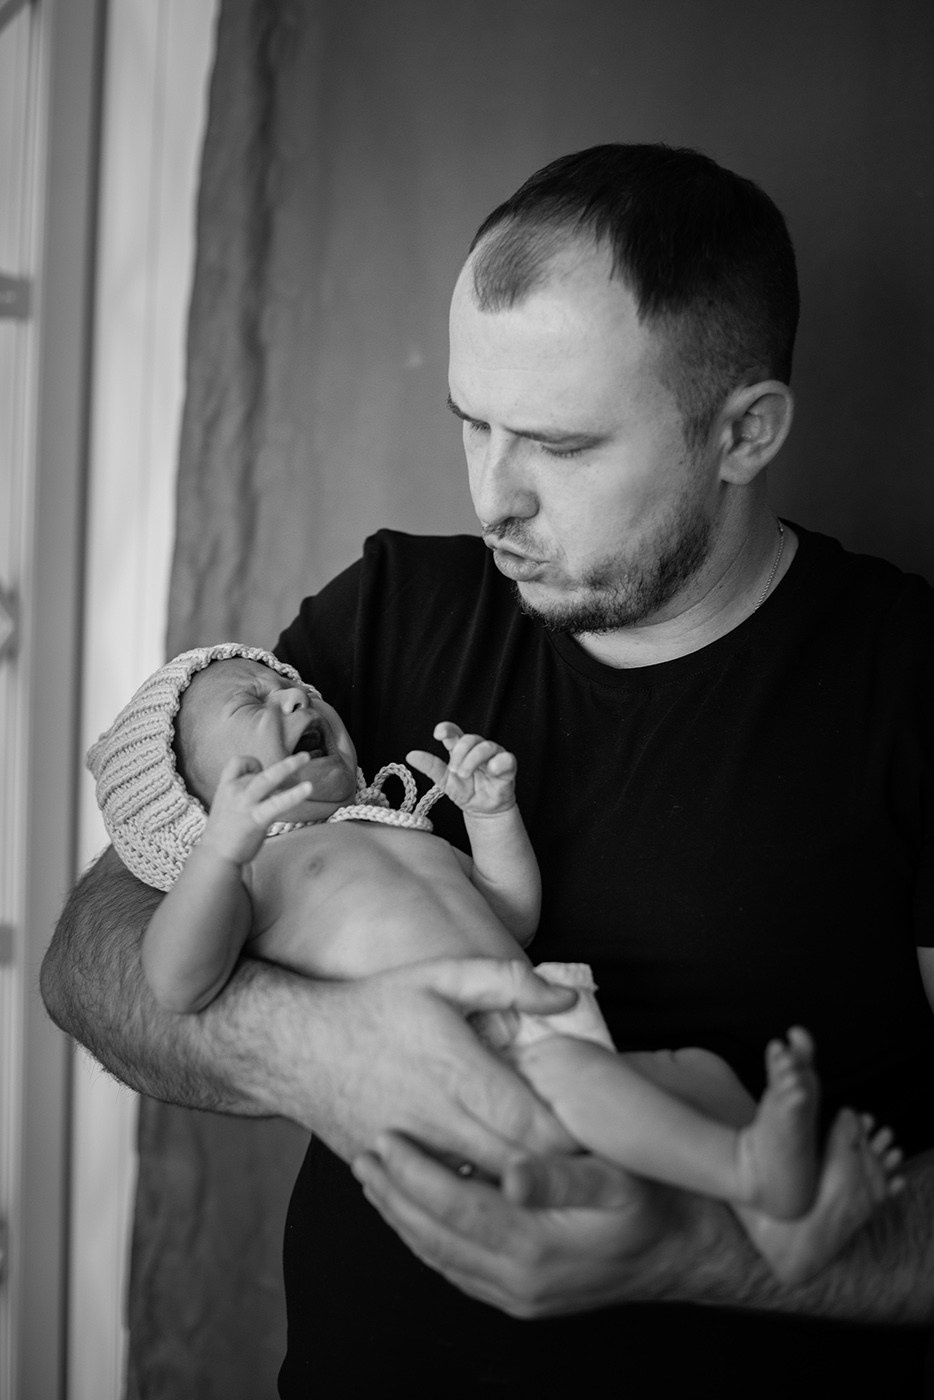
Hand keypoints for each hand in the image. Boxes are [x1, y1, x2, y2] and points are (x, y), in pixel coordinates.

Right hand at [200, 753, 313, 863]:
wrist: (215, 856)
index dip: (252, 763)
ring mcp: (245, 804)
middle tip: (304, 757)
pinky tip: (307, 788)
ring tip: (306, 758)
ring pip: (268, 778)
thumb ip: (246, 795)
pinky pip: (277, 802)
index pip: (237, 762)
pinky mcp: (256, 818)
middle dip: (285, 763)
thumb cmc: (225, 833)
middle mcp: (235, 791)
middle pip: (258, 769)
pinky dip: (294, 794)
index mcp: (226, 787)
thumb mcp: (229, 806)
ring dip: (288, 766)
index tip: (261, 772)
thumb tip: (270, 789)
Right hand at [271, 957, 579, 1170]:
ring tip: (553, 1179)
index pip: (536, 1127)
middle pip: (520, 1170)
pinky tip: (498, 1186)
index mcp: (458, 1072)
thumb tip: (569, 996)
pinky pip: (449, 1202)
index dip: (576, 1139)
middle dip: (559, 1172)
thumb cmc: (376, 1007)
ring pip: (486, 1195)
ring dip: (520, 1191)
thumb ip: (508, 982)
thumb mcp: (441, 977)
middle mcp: (437, 1122)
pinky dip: (477, 1198)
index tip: (600, 1132)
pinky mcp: (394, 1178)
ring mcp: (414, 1158)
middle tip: (593, 1164)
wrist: (294, 1047)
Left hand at [352, 1133, 686, 1317]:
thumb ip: (560, 1177)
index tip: (384, 1138)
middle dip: (393, 1195)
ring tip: (376, 1180)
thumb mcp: (616, 1179)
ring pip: (440, 1256)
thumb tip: (509, 1174)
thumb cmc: (652, 1200)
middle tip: (362, 1155)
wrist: (683, 1254)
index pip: (450, 1205)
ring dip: (403, 1218)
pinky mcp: (522, 1299)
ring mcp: (517, 1295)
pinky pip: (459, 1270)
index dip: (411, 1172)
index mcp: (533, 1244)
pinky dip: (429, 1240)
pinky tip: (417, 1215)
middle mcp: (517, 1279)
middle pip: (433, 1235)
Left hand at [407, 721, 517, 815]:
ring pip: (487, 746)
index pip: (454, 732)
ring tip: (465, 774)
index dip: (447, 729)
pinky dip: (498, 762)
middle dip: (460, 754)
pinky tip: (490, 770)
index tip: (439, 734)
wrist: (482, 811)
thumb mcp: (444, 781)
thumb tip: (411, 755)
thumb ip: (430, 767)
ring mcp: (494, 756)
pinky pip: (507, 758)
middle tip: (454, 771)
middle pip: (470, 739)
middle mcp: (478, 748)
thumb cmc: (464, 792)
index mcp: (461, 749)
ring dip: (473, 759)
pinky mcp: (507, 767)